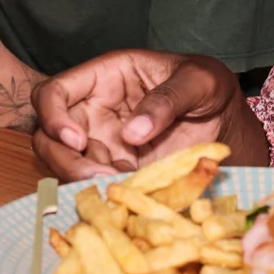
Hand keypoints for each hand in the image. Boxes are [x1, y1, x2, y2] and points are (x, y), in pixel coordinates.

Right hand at [31, 50, 259, 179]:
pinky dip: (104, 193)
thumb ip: (168, 99)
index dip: (53, 116)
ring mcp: (101, 142)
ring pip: (65, 164)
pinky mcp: (116, 168)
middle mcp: (93, 110)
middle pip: (48, 135)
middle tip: (97, 176)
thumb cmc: (208, 87)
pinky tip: (127, 196)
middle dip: (63, 159)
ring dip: (81, 181)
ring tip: (116, 188)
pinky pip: (95, 183)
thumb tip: (132, 133)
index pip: (53, 92)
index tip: (77, 140)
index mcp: (104, 77)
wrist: (226, 120)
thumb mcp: (200, 81)